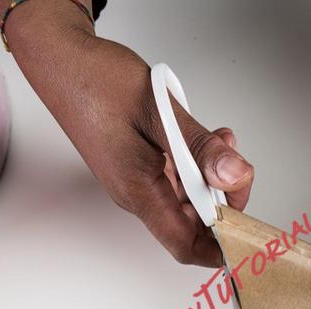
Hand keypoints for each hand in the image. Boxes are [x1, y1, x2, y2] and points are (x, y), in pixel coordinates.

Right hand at [0, 0, 253, 266]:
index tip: (249, 232)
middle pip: (192, 223)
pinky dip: (198, 163)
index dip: (222, 246)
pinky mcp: (138, 166)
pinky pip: (177, 178)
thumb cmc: (96, 81)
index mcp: (138, 190)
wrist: (60, 61)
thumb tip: (234, 176)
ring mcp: (136, 181)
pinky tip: (205, 140)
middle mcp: (136, 194)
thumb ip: (200, 147)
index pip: (186, 244)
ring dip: (213, 177)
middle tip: (237, 167)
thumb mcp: (159, 110)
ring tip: (220, 142)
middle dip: (225, 201)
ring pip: (188, 198)